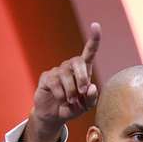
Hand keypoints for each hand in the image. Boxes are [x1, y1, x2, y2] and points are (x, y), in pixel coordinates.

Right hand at [23, 22, 100, 141]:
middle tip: (82, 92)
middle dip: (82, 77)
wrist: (54, 115)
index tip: (96, 26)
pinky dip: (61, 96)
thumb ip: (92, 98)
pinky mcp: (47, 77)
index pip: (89, 52)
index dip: (94, 39)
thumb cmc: (73, 107)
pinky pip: (55, 83)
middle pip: (77, 62)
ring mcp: (57, 71)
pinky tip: (61, 100)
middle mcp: (70, 67)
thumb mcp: (86, 106)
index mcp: (83, 70)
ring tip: (71, 101)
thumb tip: (92, 87)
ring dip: (71, 92)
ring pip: (66, 76)